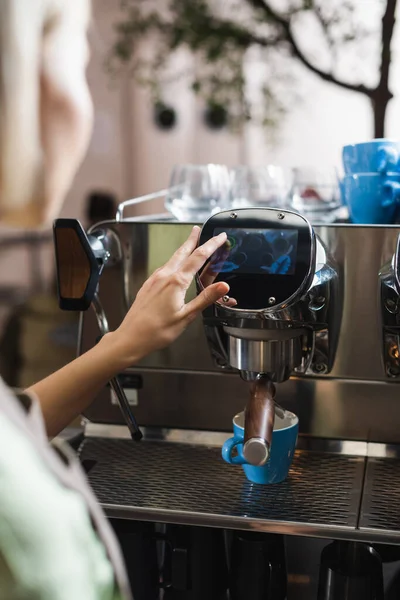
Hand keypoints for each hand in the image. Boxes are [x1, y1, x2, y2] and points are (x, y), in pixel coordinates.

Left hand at [113, 226, 229, 362]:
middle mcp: (163, 276)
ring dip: (183, 250)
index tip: (220, 237)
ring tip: (190, 245)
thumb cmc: (157, 331)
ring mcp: (154, 280)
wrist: (131, 337)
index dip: (211, 245)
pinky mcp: (148, 285)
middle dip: (192, 239)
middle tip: (199, 229)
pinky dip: (174, 262)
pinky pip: (164, 268)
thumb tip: (223, 286)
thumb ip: (205, 298)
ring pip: (172, 259)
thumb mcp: (187, 316)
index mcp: (176, 282)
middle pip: (182, 252)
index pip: (198, 257)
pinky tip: (175, 267)